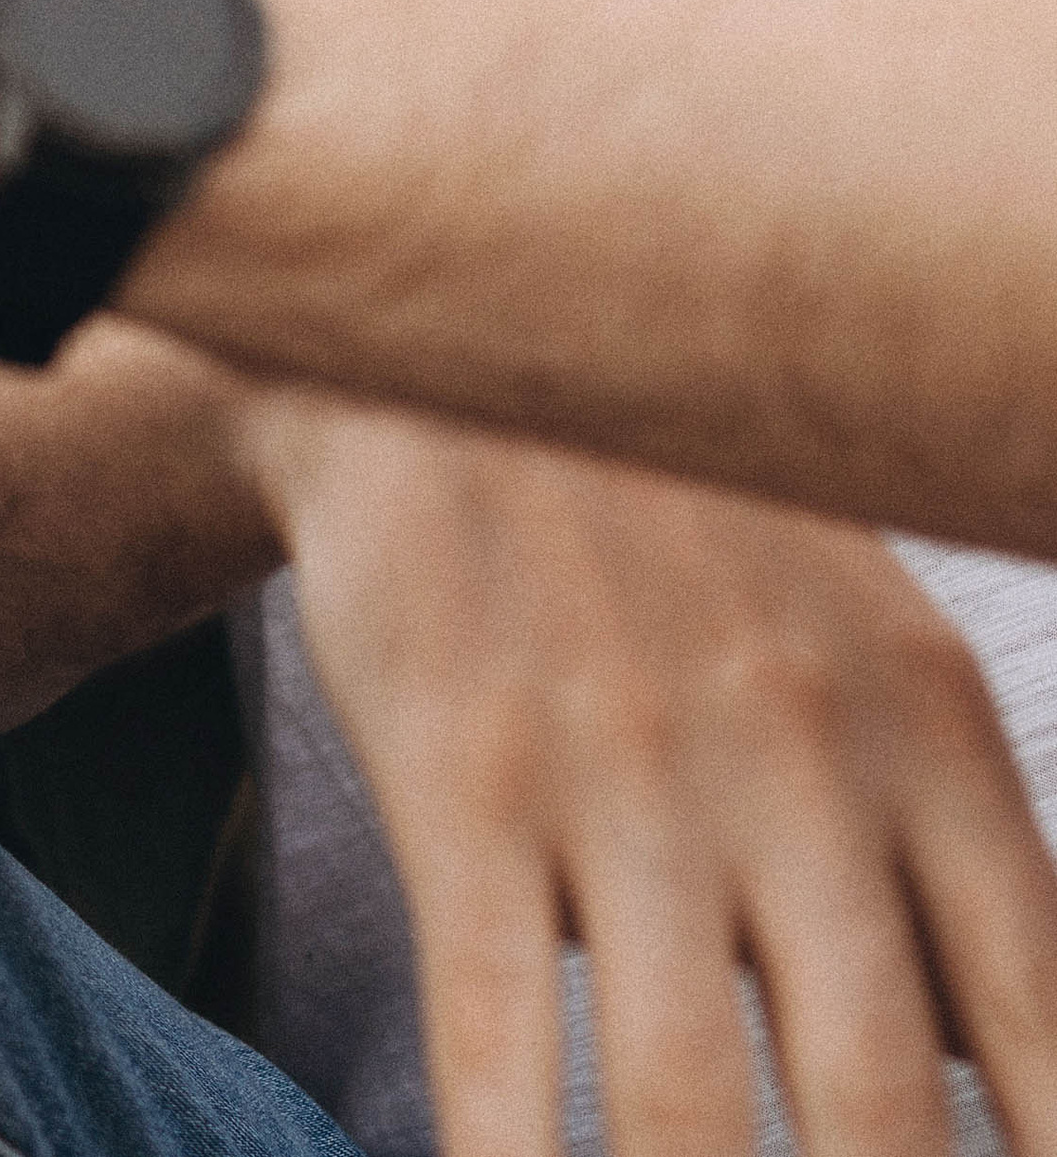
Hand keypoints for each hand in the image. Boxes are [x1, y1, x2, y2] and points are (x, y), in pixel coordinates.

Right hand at [248, 393, 1056, 1156]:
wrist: (447, 363)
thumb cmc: (687, 544)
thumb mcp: (870, 658)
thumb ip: (952, 872)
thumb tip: (1016, 1082)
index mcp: (930, 739)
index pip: (1050, 1039)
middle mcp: (795, 764)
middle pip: (884, 1118)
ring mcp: (621, 776)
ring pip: (691, 1116)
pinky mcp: (462, 784)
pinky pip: (499, 1043)